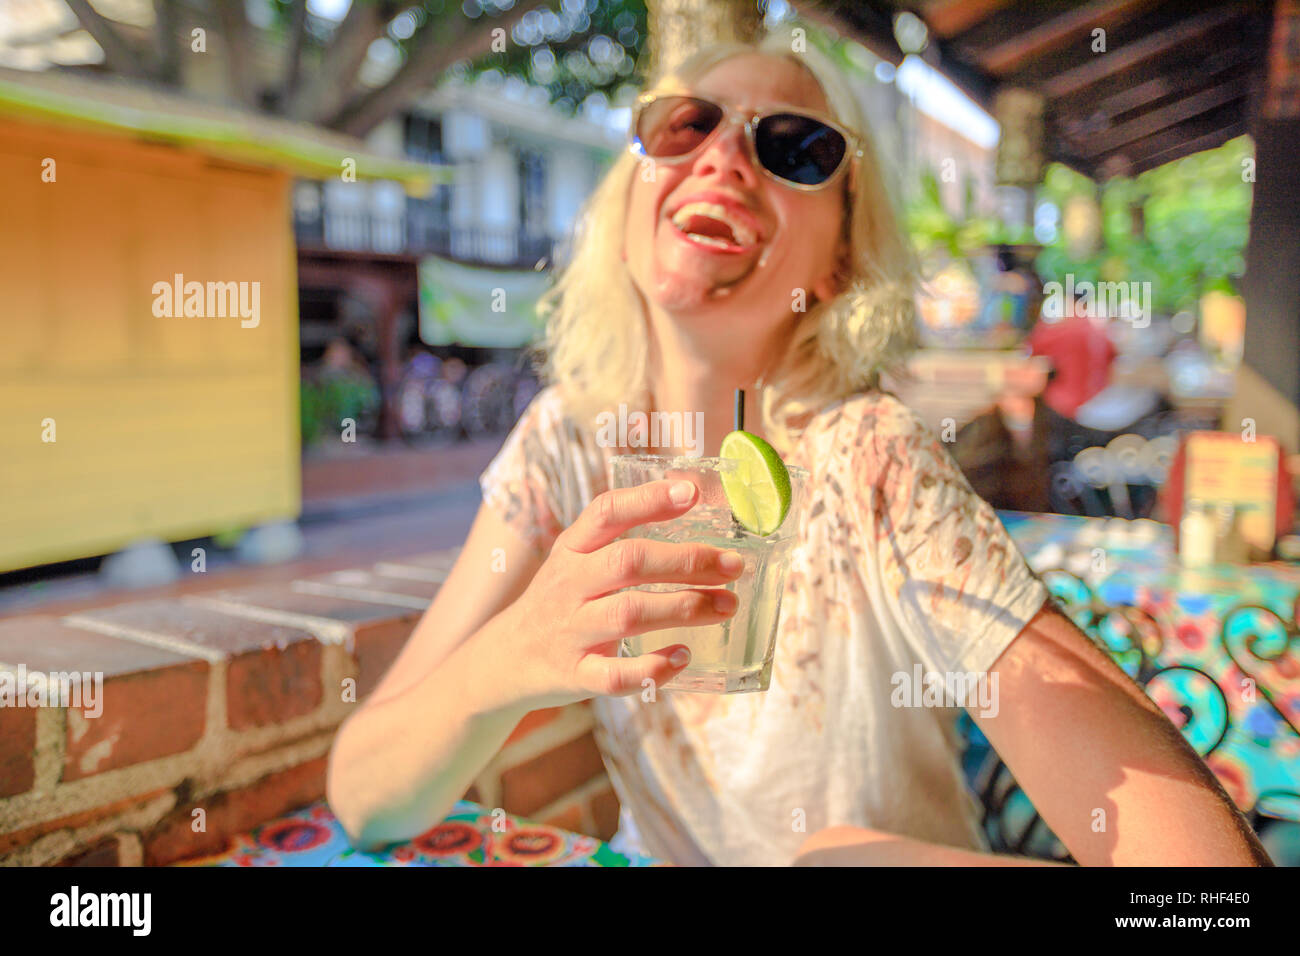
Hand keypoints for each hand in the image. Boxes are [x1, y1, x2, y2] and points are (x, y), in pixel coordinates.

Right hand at [496, 478, 742, 708]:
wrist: (504, 660)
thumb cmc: (560, 602)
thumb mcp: (575, 560)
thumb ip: (619, 539)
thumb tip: (692, 507)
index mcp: (571, 550)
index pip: (605, 513)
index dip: (647, 500)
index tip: (691, 493)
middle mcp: (569, 585)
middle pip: (628, 562)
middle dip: (686, 561)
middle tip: (733, 565)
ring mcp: (570, 631)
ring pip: (628, 614)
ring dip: (684, 608)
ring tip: (726, 606)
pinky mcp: (574, 675)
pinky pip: (615, 675)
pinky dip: (653, 668)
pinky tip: (684, 656)